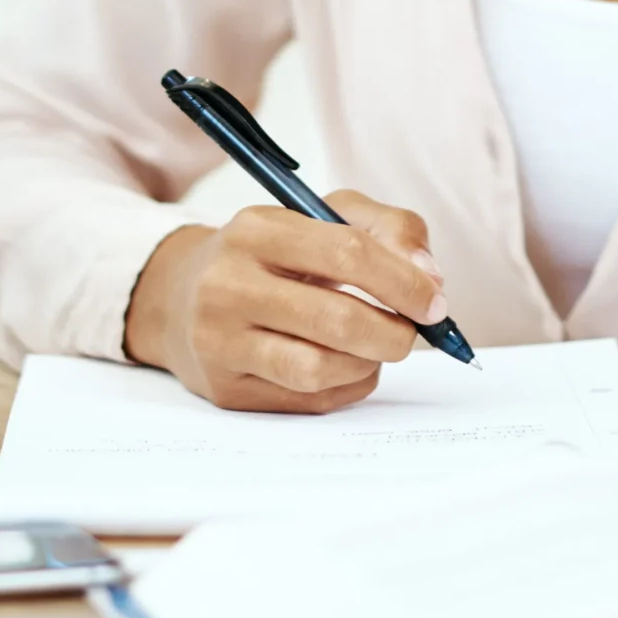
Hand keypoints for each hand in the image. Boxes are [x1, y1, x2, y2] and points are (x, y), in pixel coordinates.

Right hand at [123, 190, 448, 413]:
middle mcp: (229, 284)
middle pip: (338, 321)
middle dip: (394, 333)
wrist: (182, 296)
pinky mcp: (226, 389)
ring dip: (368, 364)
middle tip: (412, 334)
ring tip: (373, 348)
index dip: (405, 282)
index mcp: (257, 229)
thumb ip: (388, 230)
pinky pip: (307, 401)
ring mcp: (220, 342)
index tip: (435, 303)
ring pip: (319, 369)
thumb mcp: (323, 216)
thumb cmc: (271, 255)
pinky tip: (345, 366)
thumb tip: (430, 279)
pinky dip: (345, 386)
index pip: (348, 254)